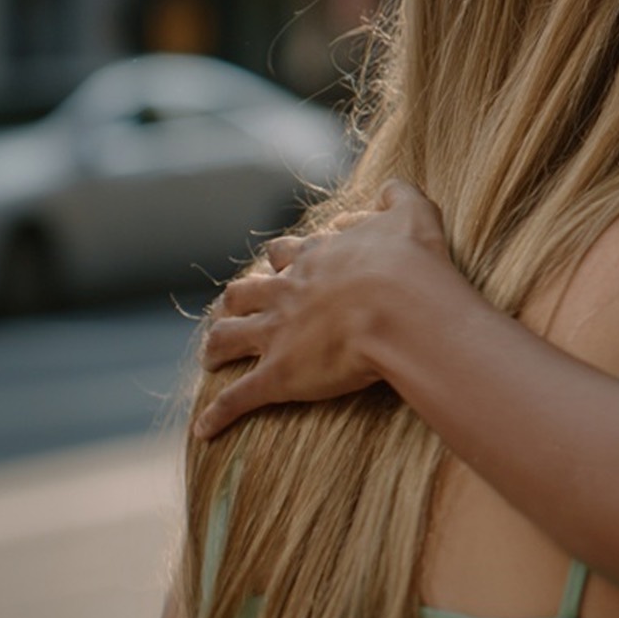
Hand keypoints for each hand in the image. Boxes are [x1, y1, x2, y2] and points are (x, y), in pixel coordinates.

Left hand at [195, 180, 453, 438]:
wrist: (404, 311)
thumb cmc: (412, 266)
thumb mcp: (413, 215)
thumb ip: (399, 197)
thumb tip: (389, 188)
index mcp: (315, 259)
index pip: (286, 254)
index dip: (284, 260)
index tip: (285, 267)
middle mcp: (287, 292)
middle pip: (245, 291)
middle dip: (237, 299)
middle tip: (234, 309)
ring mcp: (277, 333)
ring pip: (229, 335)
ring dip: (215, 345)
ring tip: (210, 357)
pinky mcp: (277, 376)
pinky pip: (238, 398)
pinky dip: (218, 415)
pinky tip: (205, 429)